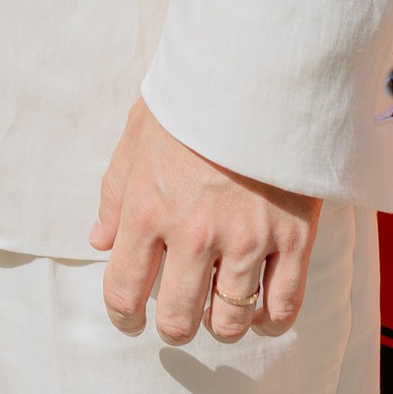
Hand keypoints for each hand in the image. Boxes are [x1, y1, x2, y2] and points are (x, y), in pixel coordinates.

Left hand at [91, 98, 321, 346]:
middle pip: (178, 319)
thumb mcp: (139, 132)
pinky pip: (282, 307)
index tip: (130, 319)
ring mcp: (247, 239)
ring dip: (218, 324)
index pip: (124, 291)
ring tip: (217, 309)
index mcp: (148, 208)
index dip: (123, 316)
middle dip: (173, 326)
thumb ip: (116, 192)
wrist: (261, 67)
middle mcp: (194, 233)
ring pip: (228, 321)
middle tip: (177, 317)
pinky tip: (259, 313)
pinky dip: (268, 322)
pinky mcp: (293, 237)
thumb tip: (99, 241)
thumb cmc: (193, 96)